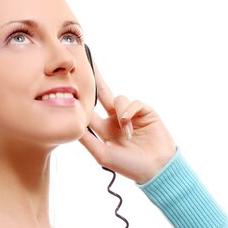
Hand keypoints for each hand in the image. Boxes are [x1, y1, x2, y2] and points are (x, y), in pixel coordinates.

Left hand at [78, 63, 175, 183]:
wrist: (157, 169)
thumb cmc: (129, 166)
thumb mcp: (102, 154)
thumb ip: (87, 139)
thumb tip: (72, 124)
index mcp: (103, 130)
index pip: (89, 110)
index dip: (80, 97)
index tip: (70, 82)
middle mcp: (115, 119)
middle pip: (101, 94)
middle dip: (95, 79)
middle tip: (87, 59)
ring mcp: (130, 115)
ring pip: (118, 99)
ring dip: (120, 114)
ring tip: (126, 134)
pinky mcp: (144, 111)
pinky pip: (132, 102)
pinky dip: (129, 112)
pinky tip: (131, 127)